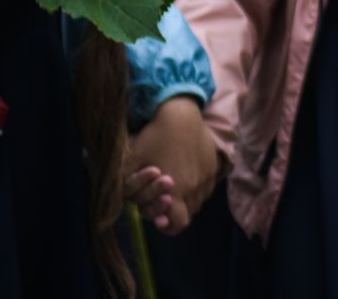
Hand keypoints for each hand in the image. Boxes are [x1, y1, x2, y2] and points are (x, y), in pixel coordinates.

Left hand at [126, 96, 219, 233]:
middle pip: (187, 215)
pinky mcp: (214, 166)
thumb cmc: (154, 138)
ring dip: (184, 200)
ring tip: (173, 186)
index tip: (158, 217)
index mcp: (176, 191)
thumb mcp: (132, 163)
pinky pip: (206, 187)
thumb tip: (123, 202)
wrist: (180, 113)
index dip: (166, 225)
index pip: (177, 224)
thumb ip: (125, 188)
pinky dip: (195, 187)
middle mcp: (195, 188)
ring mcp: (207, 177)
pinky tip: (185, 173)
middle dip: (172, 211)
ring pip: (197, 202)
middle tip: (161, 198)